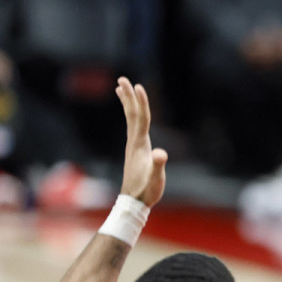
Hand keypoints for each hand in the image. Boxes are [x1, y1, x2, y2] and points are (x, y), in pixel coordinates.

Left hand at [115, 78, 167, 205]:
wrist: (134, 201)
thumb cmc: (148, 190)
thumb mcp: (156, 178)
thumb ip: (158, 165)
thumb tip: (160, 153)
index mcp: (140, 144)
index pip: (141, 118)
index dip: (141, 102)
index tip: (138, 86)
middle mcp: (134, 141)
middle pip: (132, 114)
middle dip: (128, 96)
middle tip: (123, 79)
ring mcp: (133, 145)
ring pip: (130, 119)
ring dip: (127, 103)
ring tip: (120, 88)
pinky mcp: (134, 150)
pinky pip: (132, 127)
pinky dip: (130, 116)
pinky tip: (130, 113)